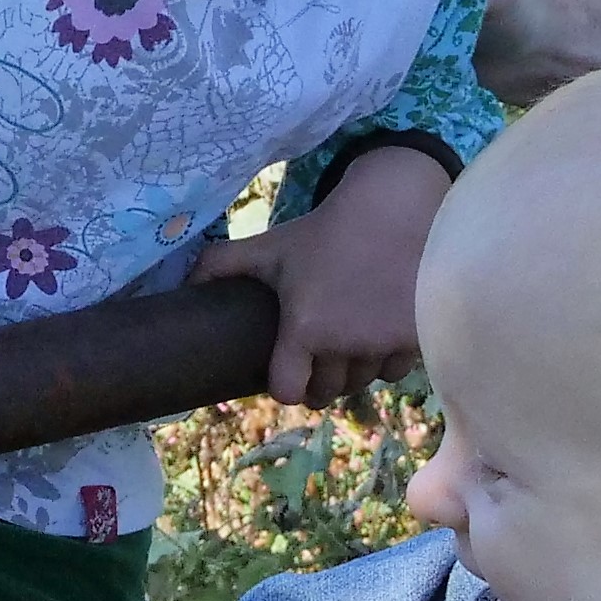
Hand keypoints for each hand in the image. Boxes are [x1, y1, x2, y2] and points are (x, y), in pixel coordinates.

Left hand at [194, 144, 446, 404]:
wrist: (393, 209)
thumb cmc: (325, 232)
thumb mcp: (270, 248)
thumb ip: (223, 265)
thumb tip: (185, 284)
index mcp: (304, 328)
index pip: (288, 391)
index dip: (286, 385)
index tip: (288, 371)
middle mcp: (345, 344)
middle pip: (327, 391)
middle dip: (320, 379)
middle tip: (317, 354)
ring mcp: (383, 344)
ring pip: (362, 381)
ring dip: (353, 370)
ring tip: (347, 340)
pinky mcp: (416, 339)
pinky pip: (394, 370)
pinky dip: (387, 360)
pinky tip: (379, 334)